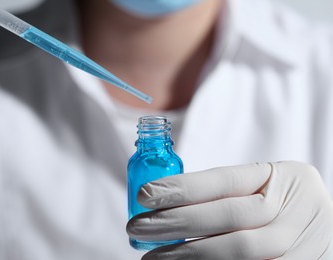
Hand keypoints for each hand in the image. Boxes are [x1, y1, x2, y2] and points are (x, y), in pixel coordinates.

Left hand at [127, 161, 332, 258]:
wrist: (325, 229)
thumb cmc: (282, 205)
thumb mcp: (264, 188)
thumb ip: (227, 194)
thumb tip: (167, 202)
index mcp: (283, 177)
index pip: (225, 180)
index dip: (182, 187)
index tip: (144, 194)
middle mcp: (295, 208)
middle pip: (229, 215)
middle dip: (178, 221)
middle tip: (139, 227)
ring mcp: (300, 243)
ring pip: (238, 250)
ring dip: (189, 255)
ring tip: (153, 256)